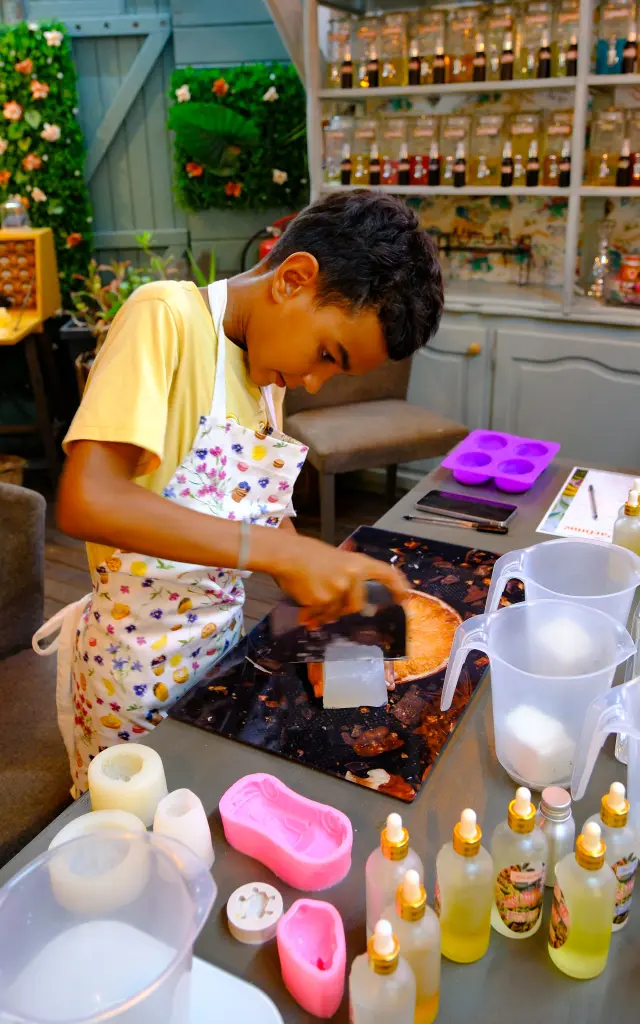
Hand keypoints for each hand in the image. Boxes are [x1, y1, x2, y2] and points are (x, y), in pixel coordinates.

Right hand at [267, 534, 409, 624]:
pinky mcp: (323, 600)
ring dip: (325, 612)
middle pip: (357, 605)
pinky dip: (313, 616)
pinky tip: (304, 611)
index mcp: (358, 563)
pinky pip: (321, 616)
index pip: (386, 574)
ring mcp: (339, 589)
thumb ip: (347, 578)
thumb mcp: (336, 559)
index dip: (398, 587)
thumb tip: (349, 605)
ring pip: (337, 612)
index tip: (404, 598)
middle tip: (330, 604)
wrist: (286, 554)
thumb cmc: (307, 554)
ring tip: (311, 602)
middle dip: (344, 608)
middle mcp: (352, 576)